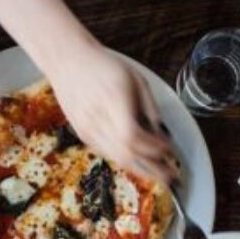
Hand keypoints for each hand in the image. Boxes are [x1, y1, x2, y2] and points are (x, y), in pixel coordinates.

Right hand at [47, 47, 178, 184]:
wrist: (67, 62)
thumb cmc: (104, 66)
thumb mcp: (136, 79)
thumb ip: (150, 107)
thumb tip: (161, 134)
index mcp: (113, 100)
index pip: (133, 136)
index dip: (154, 148)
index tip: (170, 149)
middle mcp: (97, 118)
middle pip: (126, 154)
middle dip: (152, 168)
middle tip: (172, 176)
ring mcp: (87, 129)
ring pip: (117, 158)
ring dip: (141, 168)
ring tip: (160, 174)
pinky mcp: (82, 135)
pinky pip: (108, 153)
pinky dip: (126, 159)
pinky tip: (139, 159)